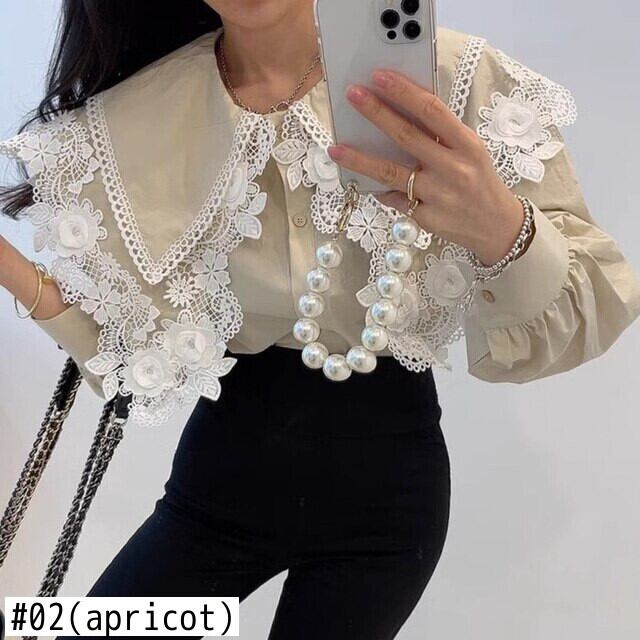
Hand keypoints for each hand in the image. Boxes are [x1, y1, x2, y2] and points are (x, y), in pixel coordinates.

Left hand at [326, 69, 525, 265]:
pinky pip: (394, 198)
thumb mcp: (471, 152)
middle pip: (406, 136)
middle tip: (353, 95)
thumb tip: (399, 114)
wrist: (496, 226)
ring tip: (336, 149)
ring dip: (359, 160)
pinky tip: (365, 182)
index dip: (403, 92)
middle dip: (377, 113)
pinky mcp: (424, 217)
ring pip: (390, 173)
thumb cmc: (479, 181)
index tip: (380, 77)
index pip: (431, 111)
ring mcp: (437, 195)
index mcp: (467, 145)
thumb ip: (442, 136)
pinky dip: (380, 189)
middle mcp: (452, 168)